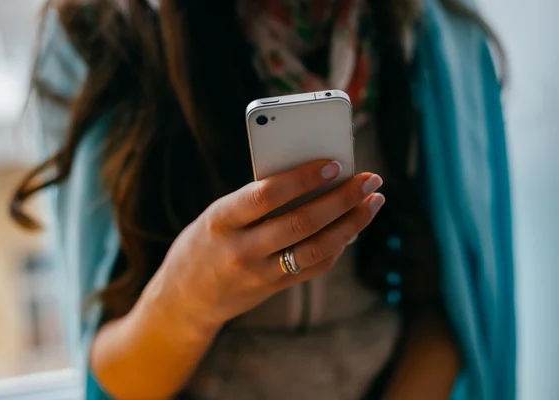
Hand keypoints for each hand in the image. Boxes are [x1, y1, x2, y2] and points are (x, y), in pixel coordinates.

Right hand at [144, 160, 384, 331]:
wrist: (185, 297)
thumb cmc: (207, 240)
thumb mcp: (220, 214)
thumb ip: (258, 200)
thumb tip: (314, 180)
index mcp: (221, 220)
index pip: (266, 196)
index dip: (303, 179)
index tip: (335, 163)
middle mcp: (240, 249)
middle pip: (302, 223)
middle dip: (342, 199)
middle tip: (371, 180)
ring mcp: (258, 274)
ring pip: (316, 249)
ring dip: (351, 224)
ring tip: (373, 203)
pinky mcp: (272, 289)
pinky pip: (314, 268)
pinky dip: (338, 246)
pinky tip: (352, 228)